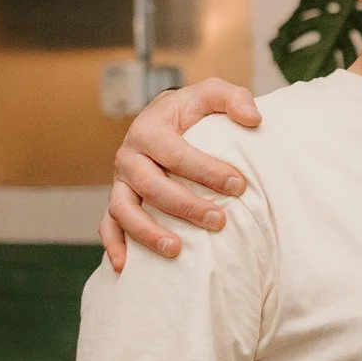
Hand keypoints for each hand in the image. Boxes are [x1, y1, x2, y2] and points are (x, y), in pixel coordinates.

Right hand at [98, 78, 261, 270]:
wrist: (166, 119)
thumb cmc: (192, 110)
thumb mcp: (212, 93)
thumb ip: (233, 98)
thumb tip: (253, 119)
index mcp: (150, 128)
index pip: (176, 153)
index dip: (207, 171)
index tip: (238, 186)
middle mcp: (129, 155)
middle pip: (151, 185)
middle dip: (185, 206)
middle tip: (219, 221)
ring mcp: (120, 181)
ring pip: (123, 209)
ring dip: (147, 232)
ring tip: (177, 250)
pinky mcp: (118, 199)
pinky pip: (108, 225)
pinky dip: (113, 245)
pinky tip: (127, 266)